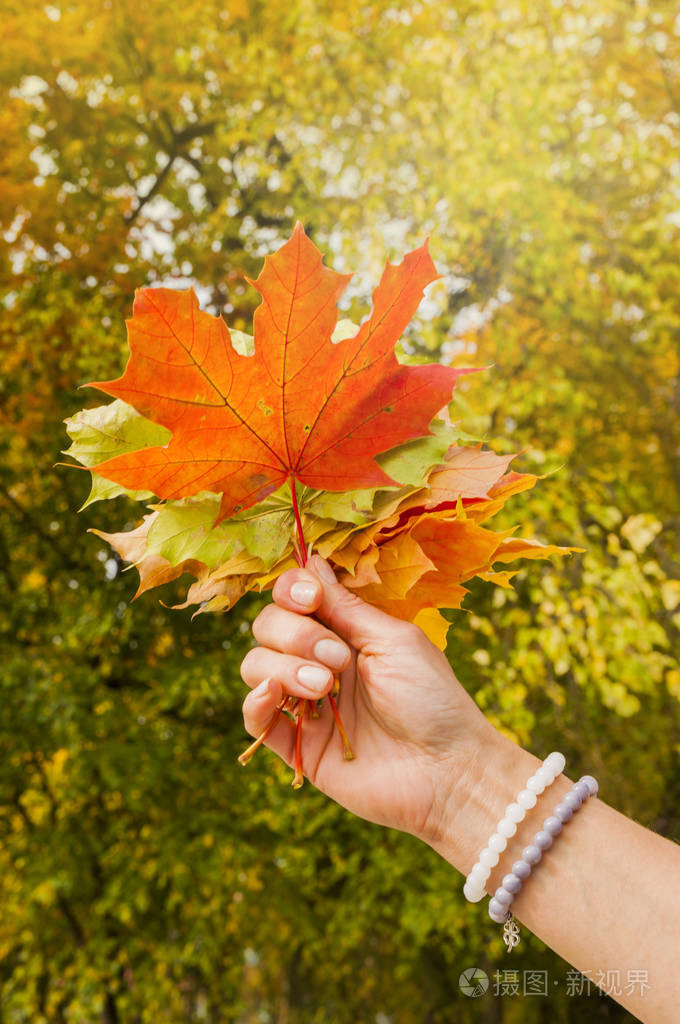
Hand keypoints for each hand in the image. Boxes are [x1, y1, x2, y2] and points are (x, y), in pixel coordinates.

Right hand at [240, 554, 503, 851]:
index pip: (294, 598)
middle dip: (296, 634)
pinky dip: (255, 700)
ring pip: (255, 664)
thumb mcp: (393, 641)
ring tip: (326, 686)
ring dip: (284, 666)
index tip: (312, 599)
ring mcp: (305, 703)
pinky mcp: (297, 744)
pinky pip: (253, 716)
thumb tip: (312, 561)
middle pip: (268, 626)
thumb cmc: (433, 700)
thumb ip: (347, 607)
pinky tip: (273, 694)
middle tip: (339, 658)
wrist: (447, 771)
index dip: (292, 591)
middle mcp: (318, 661)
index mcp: (345, 632)